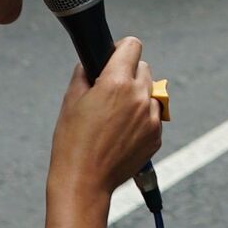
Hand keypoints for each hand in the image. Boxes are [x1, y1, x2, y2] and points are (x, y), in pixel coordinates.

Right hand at [48, 36, 162, 200]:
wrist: (85, 181)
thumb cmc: (72, 142)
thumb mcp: (71, 101)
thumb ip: (84, 74)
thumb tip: (91, 63)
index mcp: (117, 82)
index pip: (132, 46)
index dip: (121, 48)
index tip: (114, 56)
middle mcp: (139, 96)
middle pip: (143, 68)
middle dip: (128, 73)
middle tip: (110, 89)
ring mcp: (151, 117)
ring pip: (150, 92)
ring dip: (137, 96)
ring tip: (115, 114)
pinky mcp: (156, 135)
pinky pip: (153, 115)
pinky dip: (142, 117)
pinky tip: (122, 131)